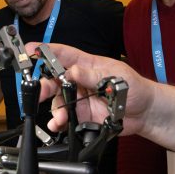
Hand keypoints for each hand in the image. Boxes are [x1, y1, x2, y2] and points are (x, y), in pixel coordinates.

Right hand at [25, 43, 151, 136]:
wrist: (143, 114)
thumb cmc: (133, 88)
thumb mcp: (116, 78)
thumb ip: (92, 75)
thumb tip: (72, 71)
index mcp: (86, 65)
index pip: (62, 54)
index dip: (46, 50)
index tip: (31, 49)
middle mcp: (77, 81)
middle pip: (54, 80)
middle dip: (43, 85)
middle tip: (39, 92)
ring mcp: (77, 98)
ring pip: (57, 101)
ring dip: (55, 110)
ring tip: (60, 118)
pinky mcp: (79, 114)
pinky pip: (63, 118)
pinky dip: (58, 122)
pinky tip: (58, 125)